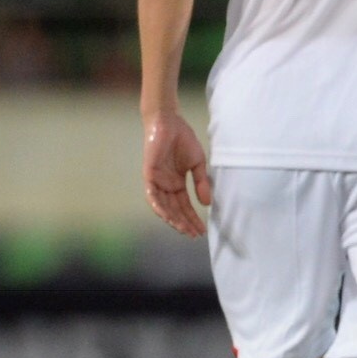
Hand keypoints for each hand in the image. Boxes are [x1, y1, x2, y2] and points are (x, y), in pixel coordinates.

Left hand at [142, 112, 211, 237]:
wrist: (169, 122)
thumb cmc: (183, 140)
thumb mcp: (198, 164)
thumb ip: (201, 183)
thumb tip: (207, 204)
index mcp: (177, 183)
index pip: (185, 206)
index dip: (193, 218)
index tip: (202, 230)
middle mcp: (166, 186)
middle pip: (175, 210)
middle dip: (184, 223)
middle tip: (194, 234)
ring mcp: (157, 181)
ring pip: (163, 206)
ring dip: (173, 219)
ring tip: (183, 229)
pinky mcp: (149, 175)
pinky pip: (152, 195)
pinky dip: (159, 206)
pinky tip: (167, 216)